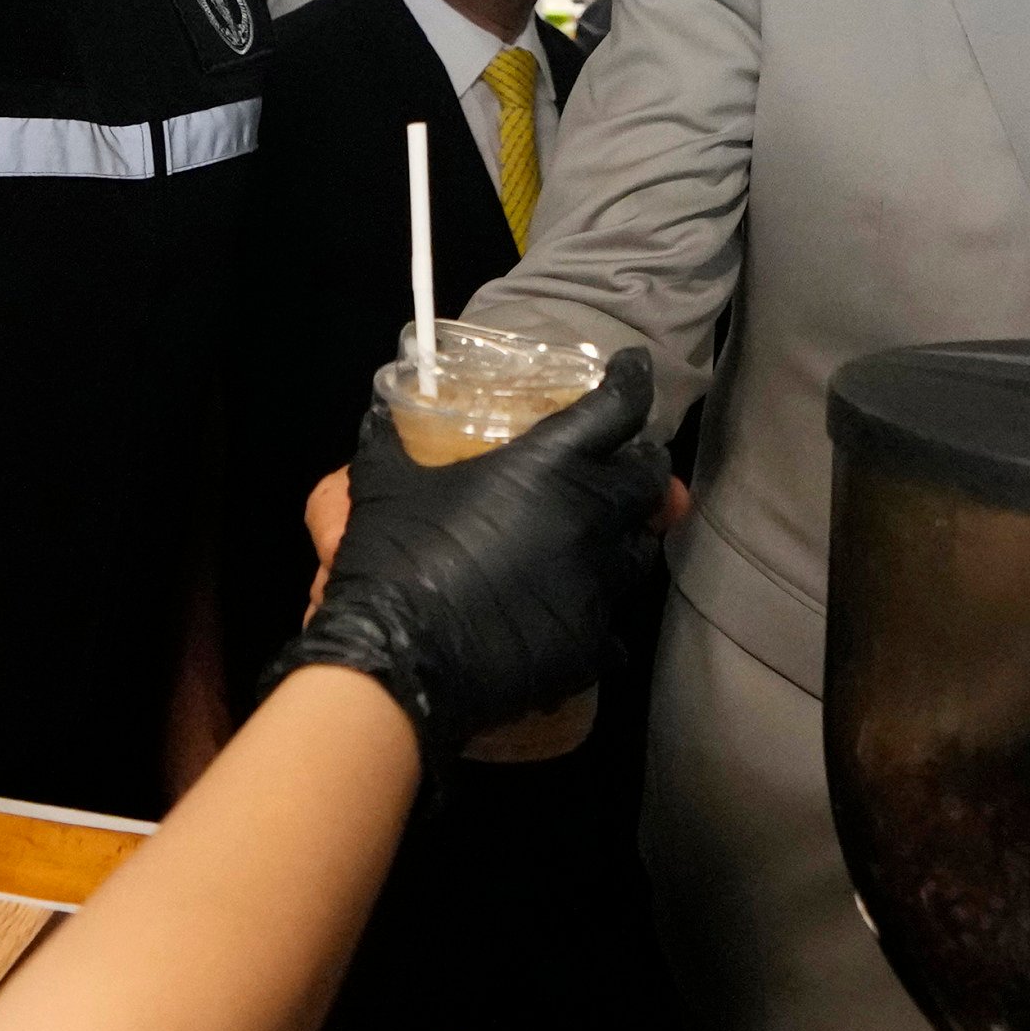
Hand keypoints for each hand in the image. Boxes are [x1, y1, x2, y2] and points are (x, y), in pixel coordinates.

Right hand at [266, 350, 669, 767]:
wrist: (399, 659)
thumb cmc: (395, 558)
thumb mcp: (384, 482)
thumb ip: (391, 437)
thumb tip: (380, 408)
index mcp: (550, 465)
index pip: (618, 408)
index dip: (631, 383)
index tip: (633, 372)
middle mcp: (590, 518)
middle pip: (648, 482)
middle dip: (643, 468)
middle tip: (626, 465)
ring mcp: (596, 586)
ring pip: (639, 553)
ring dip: (625, 539)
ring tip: (601, 539)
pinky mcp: (590, 644)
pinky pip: (613, 626)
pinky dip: (597, 612)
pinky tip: (574, 611)